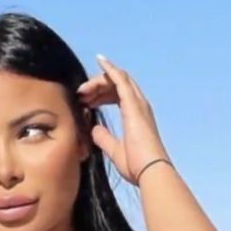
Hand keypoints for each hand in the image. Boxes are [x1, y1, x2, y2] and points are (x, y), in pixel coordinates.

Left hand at [77, 54, 170, 184]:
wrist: (149, 170)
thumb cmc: (136, 164)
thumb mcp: (114, 150)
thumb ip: (104, 138)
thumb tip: (94, 129)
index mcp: (135, 115)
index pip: (117, 95)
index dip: (100, 94)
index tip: (84, 101)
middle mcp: (139, 105)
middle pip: (116, 85)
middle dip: (96, 87)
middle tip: (80, 95)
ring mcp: (138, 103)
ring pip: (116, 80)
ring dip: (97, 82)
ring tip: (82, 90)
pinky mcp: (133, 104)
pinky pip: (120, 79)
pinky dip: (110, 69)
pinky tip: (100, 60)